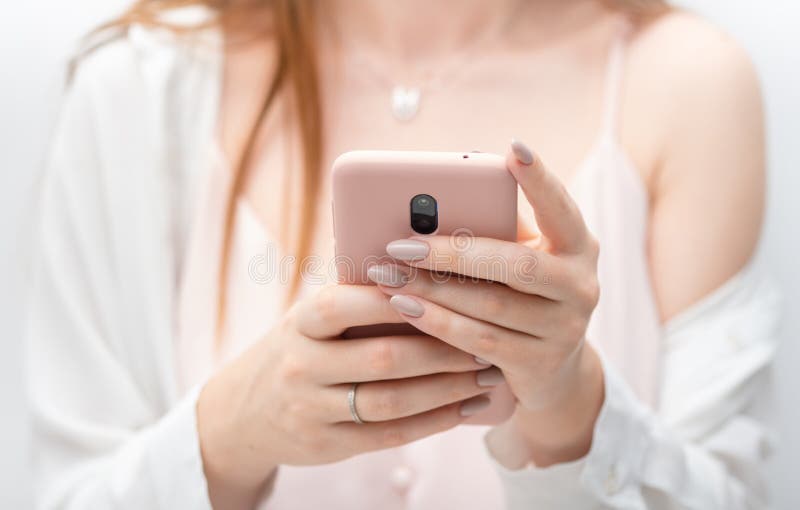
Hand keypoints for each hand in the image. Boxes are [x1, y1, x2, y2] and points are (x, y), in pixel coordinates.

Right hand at [197, 284, 497, 507]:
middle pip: (381, 358)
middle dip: (441, 350)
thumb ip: (356, 300)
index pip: (346, 305)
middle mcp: (302, 365)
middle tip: (486, 340)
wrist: (244, 411)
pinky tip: (465, 407)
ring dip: (447, 388)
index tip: (446, 290)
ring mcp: (311, 410)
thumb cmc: (299, 348)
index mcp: (301, 322)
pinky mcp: (327, 445)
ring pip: (391, 401)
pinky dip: (434, 421)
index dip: (396, 298)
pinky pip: (390, 435)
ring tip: (487, 374)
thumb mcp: (310, 318)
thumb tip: (429, 271)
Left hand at [370, 140, 604, 466]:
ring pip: (491, 304)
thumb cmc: (524, 293)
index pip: (560, 208)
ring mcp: (564, 329)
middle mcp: (580, 285)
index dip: (540, 180)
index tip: (515, 148)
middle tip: (400, 242)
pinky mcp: (538, 364)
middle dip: (452, 252)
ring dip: (432, 289)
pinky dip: (438, 322)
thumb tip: (428, 202)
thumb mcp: (521, 257)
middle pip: (515, 264)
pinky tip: (404, 308)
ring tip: (388, 275)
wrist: (554, 369)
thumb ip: (495, 231)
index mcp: (577, 246)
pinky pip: (479, 340)